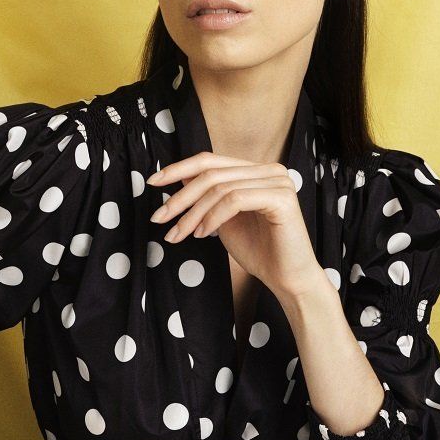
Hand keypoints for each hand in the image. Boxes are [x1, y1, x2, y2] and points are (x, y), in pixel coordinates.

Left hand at [146, 152, 320, 296]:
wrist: (287, 279)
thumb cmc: (258, 251)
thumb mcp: (221, 219)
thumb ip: (205, 197)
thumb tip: (178, 176)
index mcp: (256, 170)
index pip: (210, 160)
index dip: (178, 168)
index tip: (152, 183)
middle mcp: (269, 169)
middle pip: (211, 173)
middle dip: (180, 197)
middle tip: (159, 218)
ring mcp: (278, 180)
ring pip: (220, 188)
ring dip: (193, 213)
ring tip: (179, 234)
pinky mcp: (282, 197)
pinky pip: (235, 200)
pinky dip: (213, 217)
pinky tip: (203, 234)